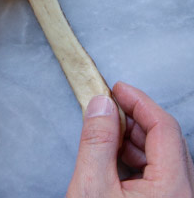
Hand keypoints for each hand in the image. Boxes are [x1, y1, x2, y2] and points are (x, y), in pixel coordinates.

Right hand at [67, 81, 193, 197]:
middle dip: (135, 119)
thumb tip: (102, 106)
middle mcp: (184, 194)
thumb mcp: (91, 186)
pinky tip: (115, 155)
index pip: (165, 128)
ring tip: (106, 130)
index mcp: (172, 188)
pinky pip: (161, 174)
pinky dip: (138, 159)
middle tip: (108, 106)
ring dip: (135, 139)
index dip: (139, 103)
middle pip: (168, 141)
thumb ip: (97, 142)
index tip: (117, 90)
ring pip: (165, 157)